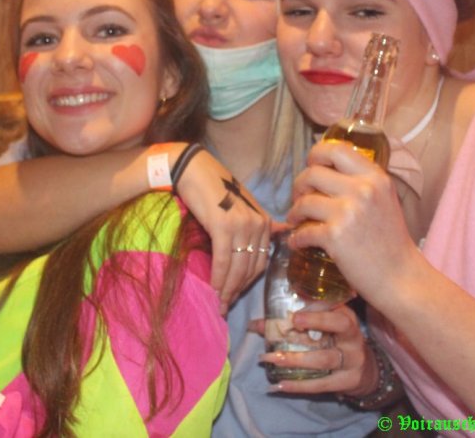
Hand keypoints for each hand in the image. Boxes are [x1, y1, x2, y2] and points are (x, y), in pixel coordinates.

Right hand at [173, 149, 270, 313]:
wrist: (193, 169)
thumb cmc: (214, 187)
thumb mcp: (241, 204)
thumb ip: (255, 223)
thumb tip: (281, 233)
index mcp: (264, 220)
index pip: (260, 261)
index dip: (248, 282)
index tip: (235, 295)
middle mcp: (258, 224)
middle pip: (250, 268)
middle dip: (237, 290)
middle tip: (224, 306)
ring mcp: (242, 225)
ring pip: (238, 268)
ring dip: (228, 289)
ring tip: (218, 303)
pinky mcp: (223, 227)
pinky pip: (223, 261)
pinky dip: (219, 278)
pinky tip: (213, 289)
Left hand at [255, 304, 376, 395]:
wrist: (368, 372)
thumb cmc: (337, 343)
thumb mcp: (324, 330)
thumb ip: (293, 324)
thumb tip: (254, 324)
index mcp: (346, 317)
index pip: (334, 305)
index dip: (316, 306)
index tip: (297, 308)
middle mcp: (352, 336)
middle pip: (339, 325)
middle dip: (316, 321)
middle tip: (293, 322)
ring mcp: (352, 360)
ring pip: (324, 358)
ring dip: (295, 359)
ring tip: (270, 358)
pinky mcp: (348, 381)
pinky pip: (321, 384)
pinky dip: (299, 386)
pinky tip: (280, 385)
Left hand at [285, 141, 419, 305]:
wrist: (401, 278)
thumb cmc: (391, 242)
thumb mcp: (384, 199)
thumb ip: (363, 182)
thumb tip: (328, 171)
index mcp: (375, 177)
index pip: (336, 149)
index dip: (316, 154)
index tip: (311, 166)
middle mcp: (362, 189)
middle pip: (312, 173)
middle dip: (299, 185)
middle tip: (300, 197)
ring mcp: (348, 212)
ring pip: (304, 202)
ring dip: (294, 212)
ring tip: (296, 220)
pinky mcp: (335, 236)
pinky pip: (303, 231)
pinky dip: (296, 238)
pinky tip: (297, 242)